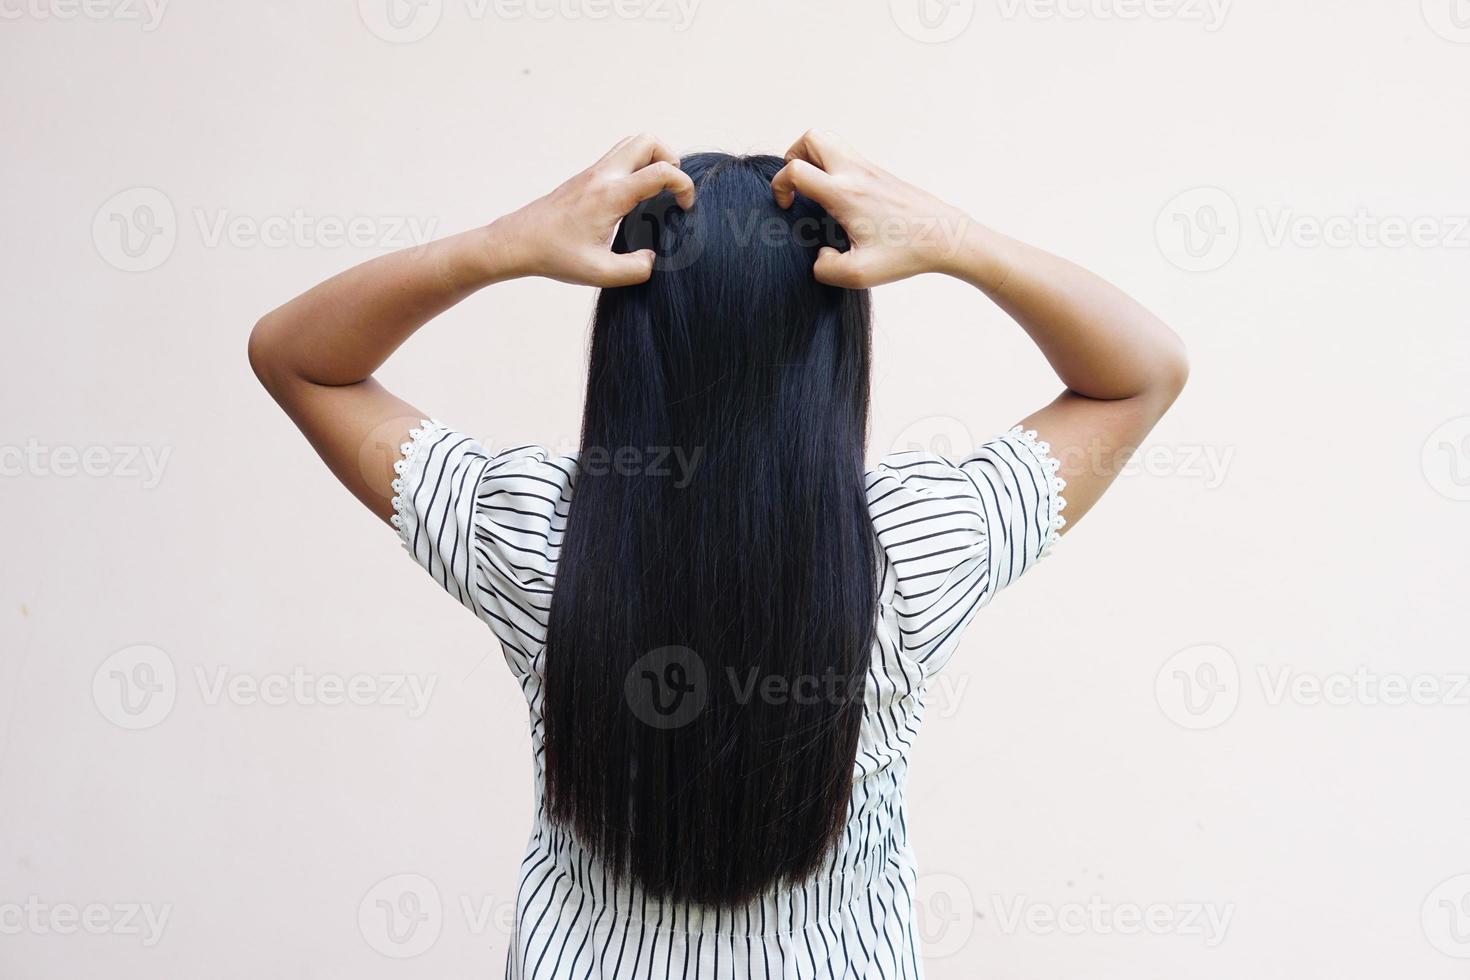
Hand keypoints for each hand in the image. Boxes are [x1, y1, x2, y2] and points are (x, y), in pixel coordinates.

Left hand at [491, 133, 695, 286]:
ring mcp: (593, 173)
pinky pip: (620, 156)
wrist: (517, 242)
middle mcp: (603, 176)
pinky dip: (637, 166)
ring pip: (633, 142)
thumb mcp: (600, 273)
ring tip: (657, 190)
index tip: (685, 207)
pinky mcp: (586, 177)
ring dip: (653, 158)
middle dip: (671, 159)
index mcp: (610, 195)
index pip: (661, 171)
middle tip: (672, 189)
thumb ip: (636, 269)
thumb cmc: (554, 255)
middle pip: (648, 141)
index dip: (684, 185)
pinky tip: (635, 197)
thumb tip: (653, 260)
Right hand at [770, 130, 971, 287]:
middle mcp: (855, 174)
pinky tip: (838, 200)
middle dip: (793, 156)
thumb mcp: (860, 275)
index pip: (796, 169)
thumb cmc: (907, 253)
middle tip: (796, 184)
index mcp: (845, 194)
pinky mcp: (879, 174)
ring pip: (830, 140)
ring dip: (812, 157)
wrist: (946, 237)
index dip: (779, 185)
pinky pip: (846, 155)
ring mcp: (869, 169)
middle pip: (812, 137)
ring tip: (813, 187)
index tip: (785, 206)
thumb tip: (820, 256)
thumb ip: (826, 270)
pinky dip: (832, 166)